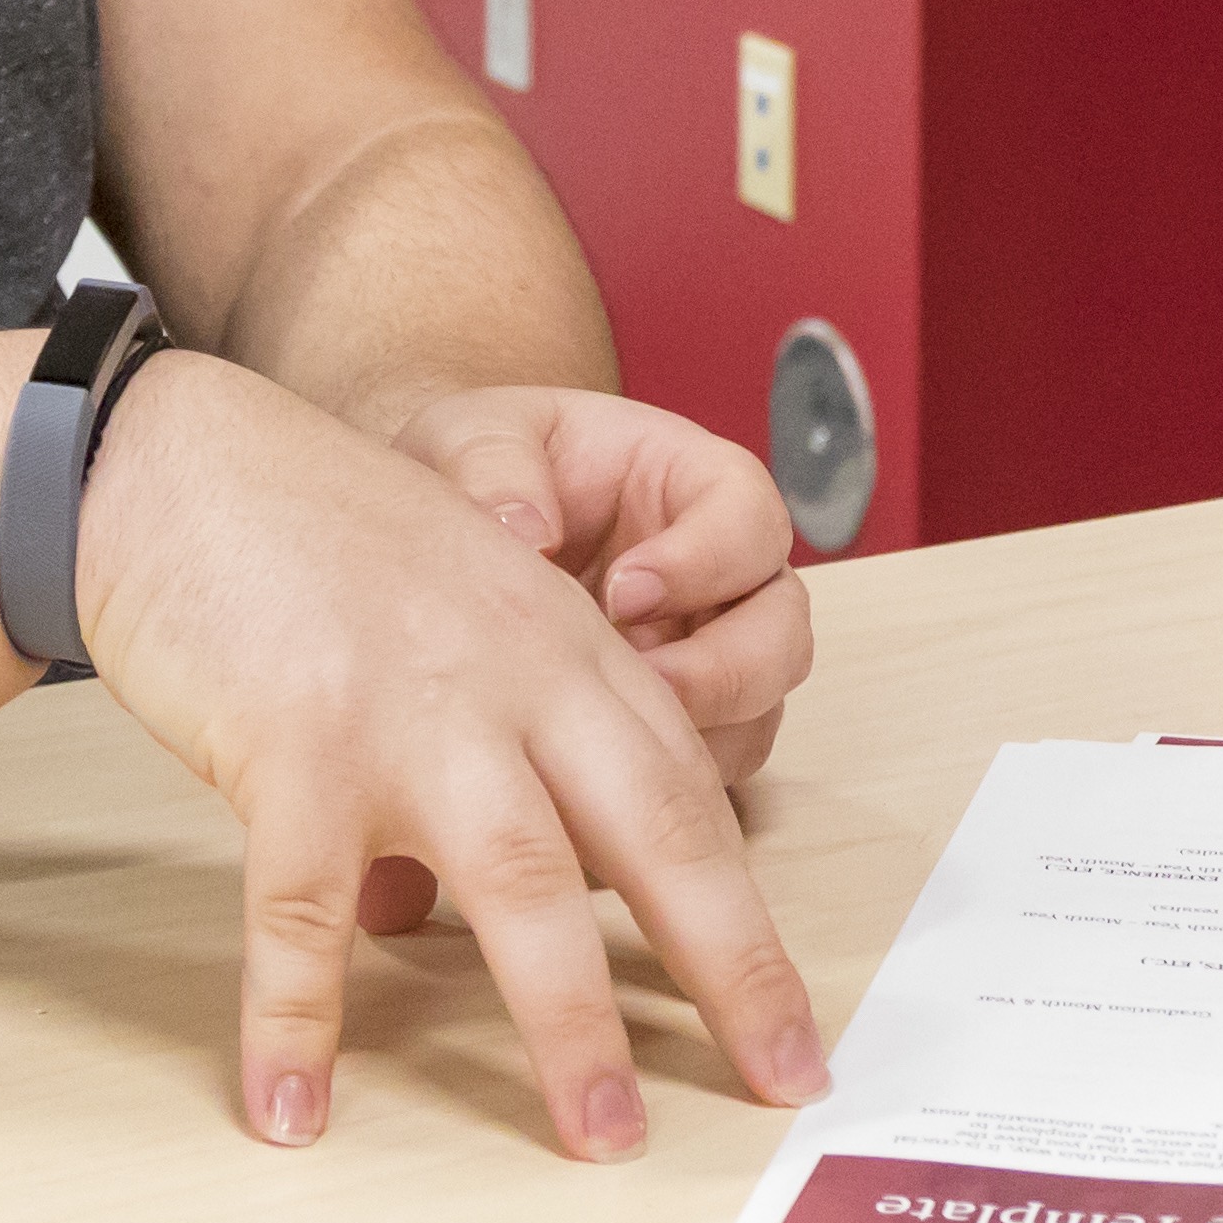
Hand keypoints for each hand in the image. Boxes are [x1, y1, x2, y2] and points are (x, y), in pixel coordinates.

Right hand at [75, 355, 832, 1160]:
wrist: (185, 467)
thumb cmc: (322, 548)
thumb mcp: (469, 611)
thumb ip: (520, 735)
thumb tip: (526, 900)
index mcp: (567, 653)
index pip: (691, 799)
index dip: (750, 922)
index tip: (794, 1029)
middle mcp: (515, 683)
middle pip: (652, 839)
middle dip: (725, 974)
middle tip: (775, 1084)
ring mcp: (410, 717)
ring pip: (521, 887)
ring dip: (567, 1025)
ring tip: (600, 1138)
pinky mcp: (296, 748)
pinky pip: (305, 914)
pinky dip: (297, 1021)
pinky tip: (293, 1107)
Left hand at [384, 387, 814, 783]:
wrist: (439, 552)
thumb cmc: (476, 477)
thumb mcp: (468, 439)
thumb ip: (493, 463)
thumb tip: (528, 532)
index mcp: (690, 485)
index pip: (749, 516)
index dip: (708, 557)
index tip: (622, 589)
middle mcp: (721, 577)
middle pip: (783, 627)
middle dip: (725, 668)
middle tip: (639, 684)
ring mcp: (709, 656)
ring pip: (759, 708)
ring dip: (700, 732)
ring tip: (611, 743)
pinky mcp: (682, 726)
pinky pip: (712, 768)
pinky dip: (671, 783)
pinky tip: (600, 782)